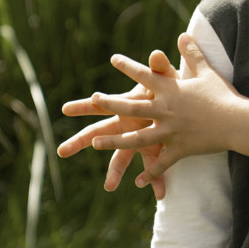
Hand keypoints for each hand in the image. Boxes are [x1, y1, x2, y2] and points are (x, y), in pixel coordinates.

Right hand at [58, 49, 175, 197]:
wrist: (186, 103)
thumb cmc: (171, 88)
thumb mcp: (166, 78)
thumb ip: (160, 68)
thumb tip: (156, 54)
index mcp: (127, 106)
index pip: (101, 104)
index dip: (84, 105)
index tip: (64, 108)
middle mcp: (127, 125)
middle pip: (100, 134)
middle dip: (81, 142)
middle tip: (62, 151)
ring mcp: (138, 138)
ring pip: (122, 156)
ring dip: (116, 171)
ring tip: (109, 187)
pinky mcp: (154, 149)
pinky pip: (153, 167)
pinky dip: (156, 179)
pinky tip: (159, 193)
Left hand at [87, 32, 240, 185]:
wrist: (237, 120)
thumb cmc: (222, 94)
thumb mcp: (207, 71)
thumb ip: (192, 54)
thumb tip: (183, 35)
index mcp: (171, 90)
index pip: (145, 75)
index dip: (128, 66)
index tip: (113, 59)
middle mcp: (165, 110)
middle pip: (132, 106)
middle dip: (110, 103)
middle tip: (93, 100)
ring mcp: (170, 131)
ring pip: (136, 139)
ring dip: (115, 142)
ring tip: (95, 144)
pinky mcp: (179, 149)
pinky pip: (161, 164)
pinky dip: (150, 174)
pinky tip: (137, 183)